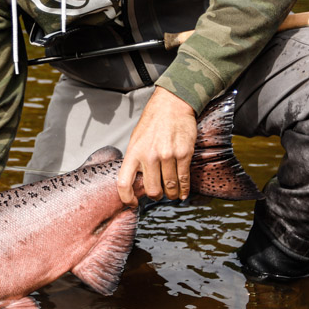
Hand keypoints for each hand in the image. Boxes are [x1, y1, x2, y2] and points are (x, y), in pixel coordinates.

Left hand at [116, 87, 196, 204]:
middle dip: (155, 196)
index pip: (124, 183)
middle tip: (158, 195)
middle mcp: (149, 155)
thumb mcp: (135, 140)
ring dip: (171, 194)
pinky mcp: (183, 153)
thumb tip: (136, 181)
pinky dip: (184, 189)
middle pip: (151, 190)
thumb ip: (135, 160)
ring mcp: (167, 155)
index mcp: (133, 152)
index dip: (127, 198)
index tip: (132, 204)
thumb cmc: (152, 122)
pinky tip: (183, 193)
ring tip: (171, 194)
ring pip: (169, 187)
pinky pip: (183, 178)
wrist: (171, 105)